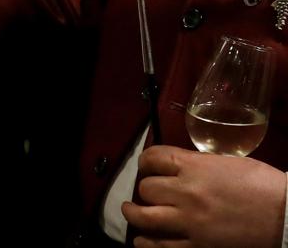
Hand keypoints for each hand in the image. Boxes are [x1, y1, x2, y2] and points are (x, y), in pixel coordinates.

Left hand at [123, 145, 285, 246]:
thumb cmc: (265, 187)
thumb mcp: (231, 163)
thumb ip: (201, 165)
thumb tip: (182, 167)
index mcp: (195, 168)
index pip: (154, 158)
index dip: (146, 161)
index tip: (147, 166)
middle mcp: (186, 193)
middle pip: (146, 188)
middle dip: (146, 188)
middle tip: (150, 192)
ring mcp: (189, 223)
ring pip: (143, 217)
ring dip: (134, 214)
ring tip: (132, 212)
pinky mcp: (196, 247)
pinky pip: (159, 246)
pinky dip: (147, 243)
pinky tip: (144, 240)